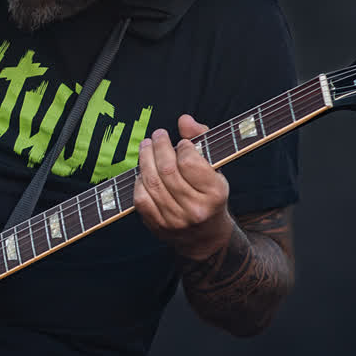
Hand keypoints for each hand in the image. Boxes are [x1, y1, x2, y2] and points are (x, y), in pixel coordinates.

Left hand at [134, 114, 233, 260]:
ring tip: (146, 146)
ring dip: (145, 159)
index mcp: (214, 193)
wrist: (206, 236)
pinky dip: (139, 182)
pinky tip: (143, 171)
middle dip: (159, 147)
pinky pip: (141, 198)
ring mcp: (174, 220)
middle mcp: (195, 209)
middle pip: (167, 171)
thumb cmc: (210, 195)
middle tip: (157, 136)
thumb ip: (202, 139)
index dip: (182, 147)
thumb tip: (184, 120)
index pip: (190, 163)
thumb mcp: (215, 168)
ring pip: (152, 183)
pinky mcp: (158, 226)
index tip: (181, 143)